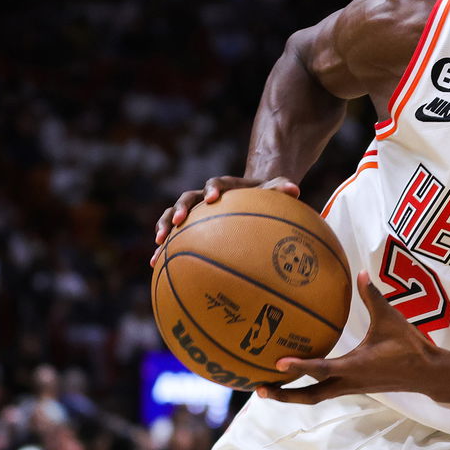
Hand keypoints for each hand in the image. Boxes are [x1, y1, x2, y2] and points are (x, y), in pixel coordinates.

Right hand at [151, 175, 299, 265]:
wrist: (251, 197)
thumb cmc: (264, 194)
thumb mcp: (276, 188)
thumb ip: (282, 187)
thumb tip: (295, 190)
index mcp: (225, 186)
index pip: (216, 183)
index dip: (212, 188)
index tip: (212, 198)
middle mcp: (204, 197)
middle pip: (187, 198)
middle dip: (181, 209)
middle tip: (179, 221)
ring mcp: (195, 211)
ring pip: (172, 215)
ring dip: (164, 227)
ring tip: (159, 245)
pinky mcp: (189, 226)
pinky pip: (173, 235)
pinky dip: (163, 248)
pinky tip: (154, 265)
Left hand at [256, 271, 436, 404]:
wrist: (427, 373)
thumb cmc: (409, 345)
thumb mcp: (390, 318)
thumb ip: (372, 296)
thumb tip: (360, 273)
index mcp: (354, 366)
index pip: (321, 369)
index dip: (299, 366)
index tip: (278, 363)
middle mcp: (348, 382)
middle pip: (310, 396)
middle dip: (284, 395)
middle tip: (259, 388)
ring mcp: (351, 387)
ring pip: (317, 397)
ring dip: (293, 395)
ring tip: (270, 387)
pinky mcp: (355, 387)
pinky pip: (326, 390)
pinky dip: (309, 387)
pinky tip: (301, 377)